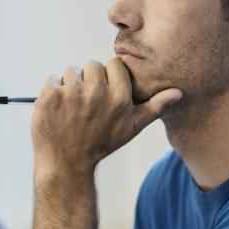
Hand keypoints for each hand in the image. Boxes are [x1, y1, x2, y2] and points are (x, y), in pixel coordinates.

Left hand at [31, 58, 180, 177]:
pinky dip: (53, 92)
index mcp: (119, 98)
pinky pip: (53, 79)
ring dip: (71, 86)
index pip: (115, 65)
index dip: (109, 78)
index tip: (104, 95)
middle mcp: (97, 93)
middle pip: (93, 65)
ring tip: (72, 110)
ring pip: (73, 71)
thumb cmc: (101, 145)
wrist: (66, 164)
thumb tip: (177, 92)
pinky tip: (58, 111)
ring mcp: (72, 94)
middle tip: (86, 106)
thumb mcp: (131, 128)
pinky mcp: (50, 95)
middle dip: (89, 81)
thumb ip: (154, 108)